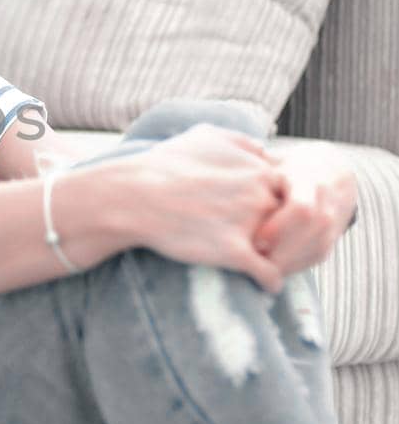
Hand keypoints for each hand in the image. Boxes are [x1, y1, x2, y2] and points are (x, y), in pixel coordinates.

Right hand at [132, 124, 288, 292]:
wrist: (134, 195)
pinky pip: (268, 274)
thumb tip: (263, 147)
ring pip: (283, 249)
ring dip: (282, 260)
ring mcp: (249, 225)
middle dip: (285, 235)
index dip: (278, 208)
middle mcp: (260, 196)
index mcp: (259, 170)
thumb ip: (242, 141)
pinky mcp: (234, 253)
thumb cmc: (165, 165)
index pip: (289, 193)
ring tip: (276, 269)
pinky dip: (270, 282)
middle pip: (289, 221)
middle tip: (277, 247)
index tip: (270, 219)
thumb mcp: (206, 137)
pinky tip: (265, 286)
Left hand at [252, 143, 355, 276]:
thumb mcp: (273, 163)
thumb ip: (253, 172)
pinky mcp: (331, 240)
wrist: (331, 174)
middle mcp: (326, 201)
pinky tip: (271, 270)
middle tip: (254, 260)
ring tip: (259, 268)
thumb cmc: (287, 169)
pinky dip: (293, 267)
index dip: (279, 228)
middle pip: (310, 232)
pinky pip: (315, 258)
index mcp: (309, 179)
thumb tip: (221, 181)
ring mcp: (333, 222)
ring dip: (287, 263)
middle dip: (282, 250)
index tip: (256, 241)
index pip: (301, 208)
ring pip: (315, 248)